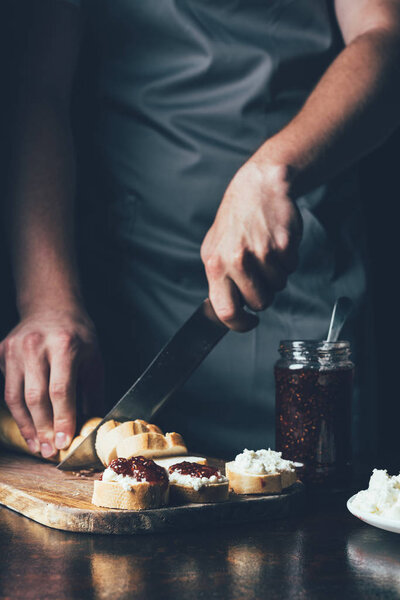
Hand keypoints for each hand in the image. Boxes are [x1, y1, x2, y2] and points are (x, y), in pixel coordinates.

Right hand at [0, 306, 102, 457]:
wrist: (51, 307)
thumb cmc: (77, 336)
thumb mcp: (93, 359)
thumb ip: (92, 393)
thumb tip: (92, 428)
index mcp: (64, 345)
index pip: (60, 389)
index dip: (62, 419)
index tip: (63, 442)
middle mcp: (36, 346)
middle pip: (35, 397)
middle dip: (43, 428)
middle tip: (49, 452)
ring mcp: (15, 349)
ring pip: (15, 397)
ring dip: (27, 426)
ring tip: (37, 446)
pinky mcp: (1, 352)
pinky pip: (6, 388)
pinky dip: (16, 412)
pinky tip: (27, 428)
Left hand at [201, 161, 301, 330]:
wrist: (258, 188)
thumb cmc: (235, 220)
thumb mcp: (214, 249)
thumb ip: (218, 280)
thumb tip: (223, 309)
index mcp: (216, 265)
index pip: (226, 311)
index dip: (240, 324)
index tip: (249, 322)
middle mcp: (237, 260)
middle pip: (260, 303)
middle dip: (263, 294)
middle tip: (259, 276)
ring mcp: (262, 252)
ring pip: (278, 287)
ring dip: (276, 275)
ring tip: (266, 253)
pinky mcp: (284, 245)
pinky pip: (292, 269)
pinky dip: (288, 261)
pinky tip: (277, 244)